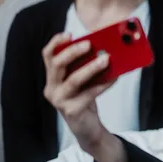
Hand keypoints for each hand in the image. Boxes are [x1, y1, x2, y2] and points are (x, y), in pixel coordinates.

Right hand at [42, 33, 113, 153]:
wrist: (87, 128)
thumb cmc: (85, 99)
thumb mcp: (84, 81)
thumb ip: (86, 66)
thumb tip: (104, 49)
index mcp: (52, 77)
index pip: (47, 55)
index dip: (56, 43)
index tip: (69, 34)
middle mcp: (51, 88)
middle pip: (57, 65)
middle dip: (72, 52)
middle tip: (89, 44)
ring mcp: (59, 100)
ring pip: (74, 80)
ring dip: (91, 68)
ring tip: (106, 59)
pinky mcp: (71, 111)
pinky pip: (89, 94)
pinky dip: (103, 84)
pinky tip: (115, 77)